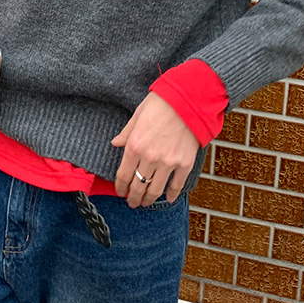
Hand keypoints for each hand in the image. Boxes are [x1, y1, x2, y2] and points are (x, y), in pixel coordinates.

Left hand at [112, 91, 199, 207]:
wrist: (187, 100)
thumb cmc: (161, 103)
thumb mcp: (137, 115)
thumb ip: (126, 133)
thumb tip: (116, 143)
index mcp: (134, 145)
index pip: (123, 175)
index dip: (120, 187)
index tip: (120, 191)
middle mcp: (150, 158)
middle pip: (138, 186)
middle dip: (133, 198)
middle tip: (132, 202)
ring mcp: (168, 162)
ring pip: (155, 190)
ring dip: (149, 199)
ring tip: (146, 202)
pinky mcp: (184, 163)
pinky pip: (177, 185)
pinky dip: (172, 194)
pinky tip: (167, 198)